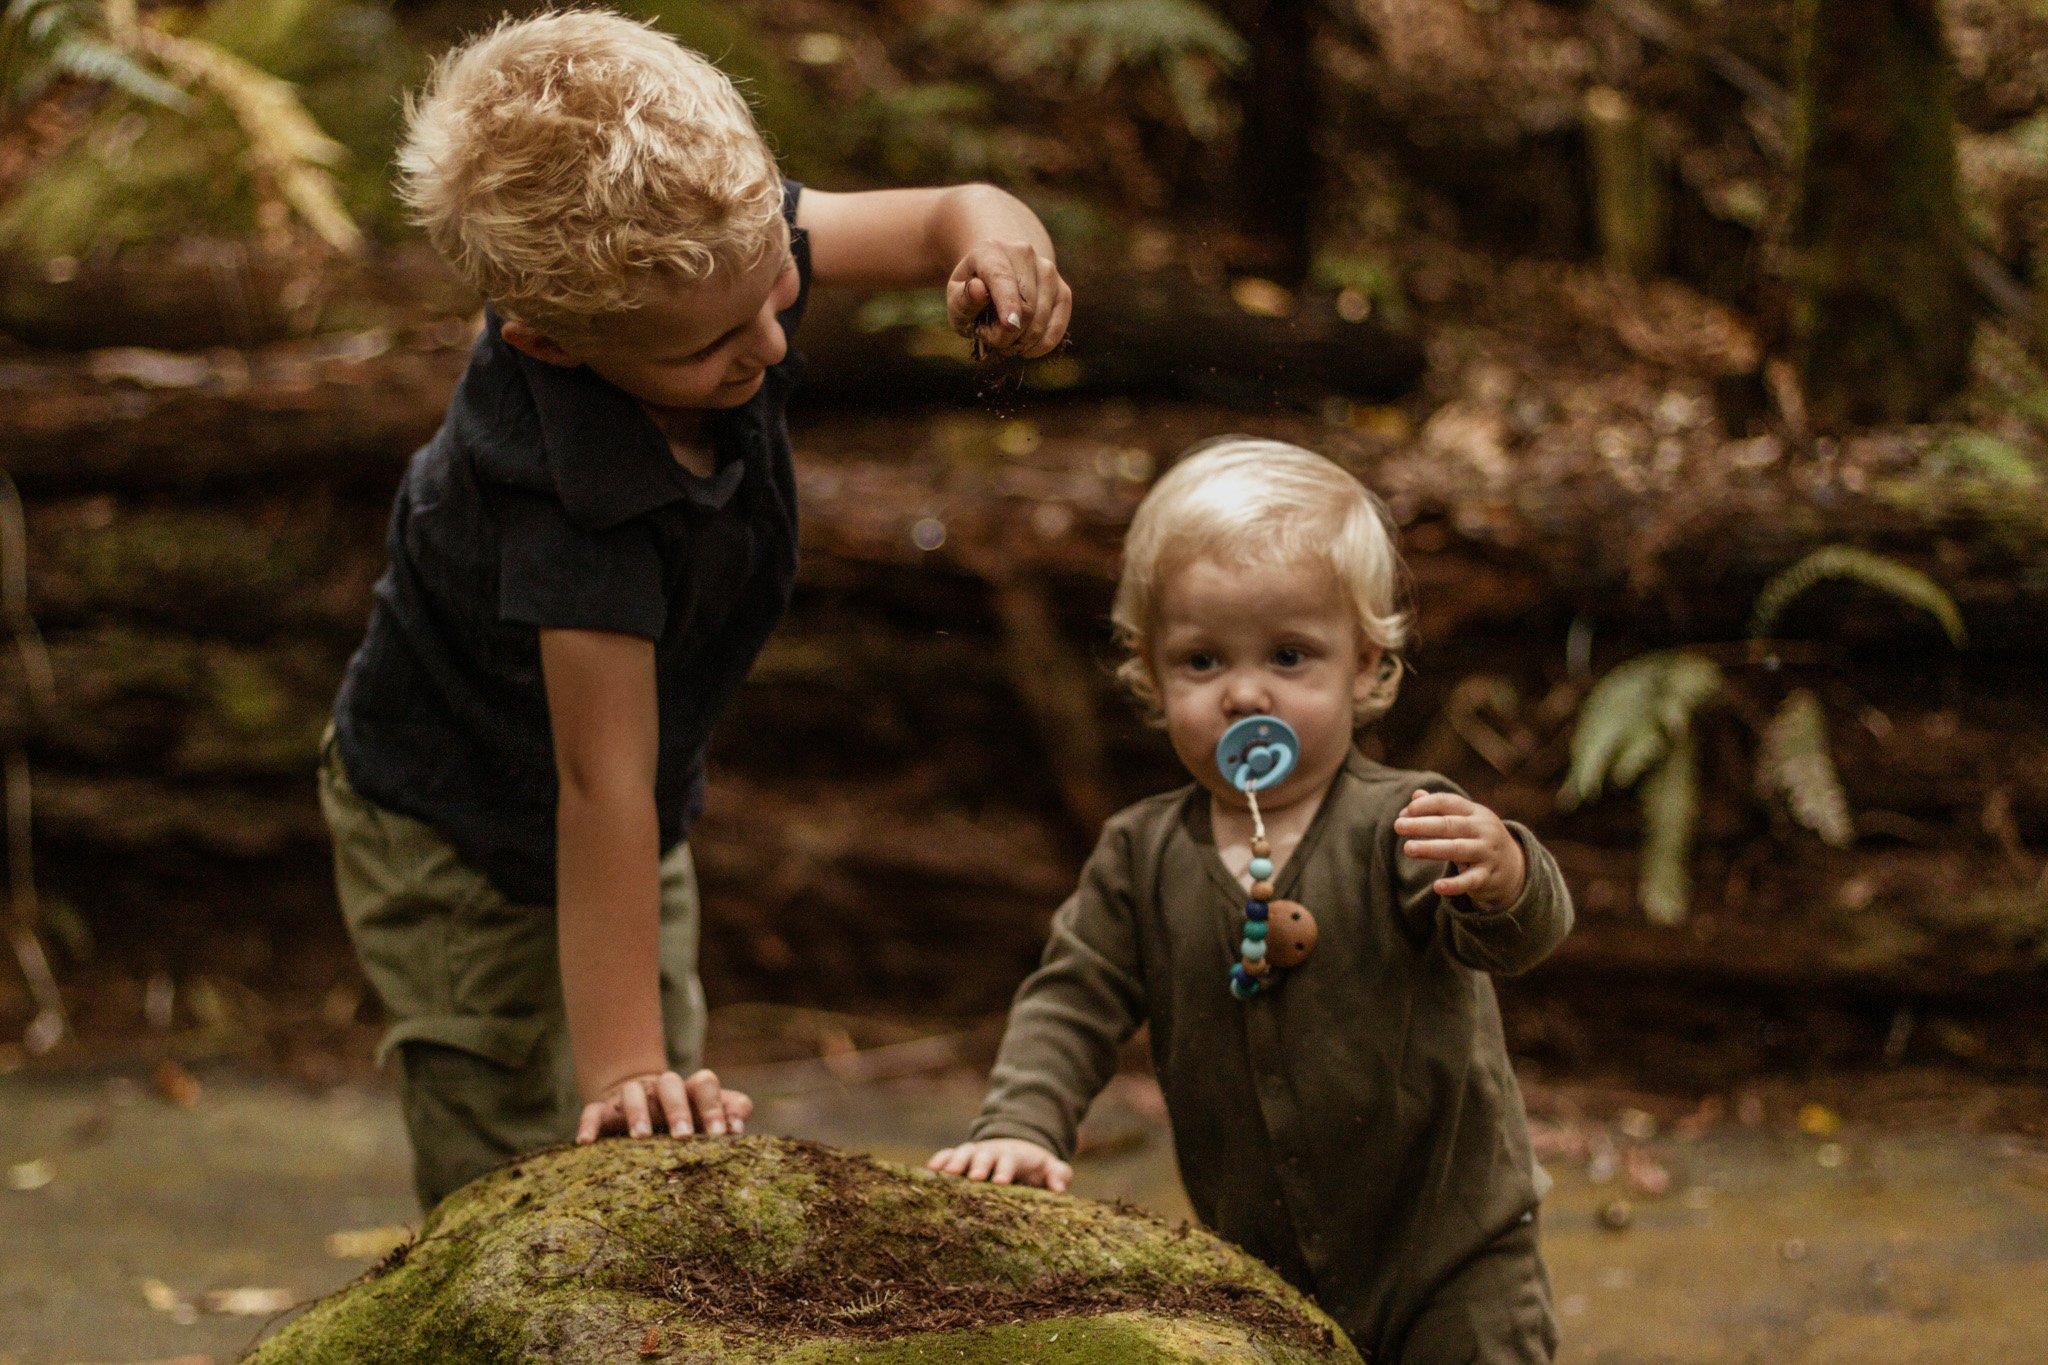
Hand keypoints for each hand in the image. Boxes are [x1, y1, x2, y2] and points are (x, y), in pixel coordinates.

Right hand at [576, 1067, 752, 1142]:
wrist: (640, 1106)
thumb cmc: (683, 1117)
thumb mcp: (707, 1114)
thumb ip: (730, 1112)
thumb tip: (739, 1126)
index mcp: (688, 1090)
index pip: (704, 1084)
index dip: (714, 1107)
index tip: (720, 1135)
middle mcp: (659, 1089)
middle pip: (670, 1085)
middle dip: (677, 1109)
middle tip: (683, 1136)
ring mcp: (630, 1096)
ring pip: (632, 1094)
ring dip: (637, 1113)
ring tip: (640, 1138)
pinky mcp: (604, 1110)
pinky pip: (593, 1112)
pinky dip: (589, 1124)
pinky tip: (585, 1143)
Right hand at [926, 1138, 1072, 1192]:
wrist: (1018, 1150)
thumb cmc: (1035, 1167)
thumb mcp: (1051, 1168)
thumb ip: (1058, 1175)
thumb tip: (1059, 1189)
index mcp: (1015, 1156)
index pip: (1010, 1161)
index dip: (1005, 1170)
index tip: (1000, 1182)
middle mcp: (993, 1152)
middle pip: (984, 1155)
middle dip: (979, 1165)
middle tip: (973, 1177)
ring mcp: (976, 1153)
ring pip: (964, 1153)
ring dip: (955, 1162)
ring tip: (945, 1174)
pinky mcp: (962, 1157)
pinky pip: (948, 1155)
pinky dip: (939, 1160)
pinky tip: (928, 1170)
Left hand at [946, 240, 1072, 358]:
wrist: (998, 273)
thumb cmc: (972, 290)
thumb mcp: (956, 296)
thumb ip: (962, 298)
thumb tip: (979, 289)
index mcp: (992, 250)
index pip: (1002, 278)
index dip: (1007, 302)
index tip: (1010, 325)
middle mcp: (1025, 254)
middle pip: (1025, 305)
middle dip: (1008, 334)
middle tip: (991, 339)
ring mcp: (1048, 271)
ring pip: (1041, 319)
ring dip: (1022, 342)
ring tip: (1006, 339)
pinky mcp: (1063, 291)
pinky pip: (1058, 327)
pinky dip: (1041, 345)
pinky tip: (1027, 348)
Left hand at [1394, 789, 1527, 911]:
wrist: (1513, 867)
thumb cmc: (1477, 838)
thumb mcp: (1464, 819)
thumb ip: (1440, 808)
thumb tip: (1414, 796)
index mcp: (1475, 812)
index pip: (1449, 802)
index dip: (1426, 805)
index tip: (1406, 811)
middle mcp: (1483, 830)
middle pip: (1450, 825)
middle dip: (1423, 825)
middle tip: (1398, 826)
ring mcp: (1487, 853)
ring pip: (1457, 850)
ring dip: (1432, 848)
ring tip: (1408, 848)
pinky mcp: (1488, 876)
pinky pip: (1470, 880)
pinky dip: (1455, 884)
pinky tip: (1437, 887)